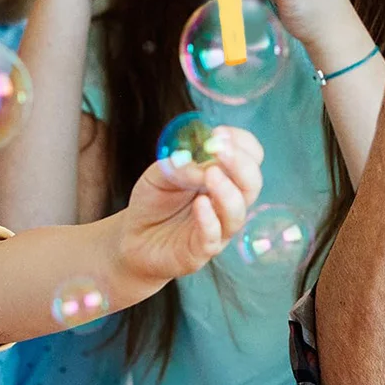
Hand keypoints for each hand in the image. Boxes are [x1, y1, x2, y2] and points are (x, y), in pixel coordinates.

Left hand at [119, 127, 263, 285]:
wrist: (132, 238)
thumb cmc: (154, 200)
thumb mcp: (161, 172)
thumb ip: (179, 165)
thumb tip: (202, 163)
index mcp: (225, 176)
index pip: (251, 157)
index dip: (241, 143)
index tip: (219, 133)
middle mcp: (228, 202)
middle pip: (252, 183)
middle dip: (241, 163)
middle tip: (221, 149)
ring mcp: (218, 229)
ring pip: (237, 212)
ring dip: (227, 191)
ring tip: (211, 175)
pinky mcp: (200, 251)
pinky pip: (212, 237)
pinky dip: (209, 220)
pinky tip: (200, 205)